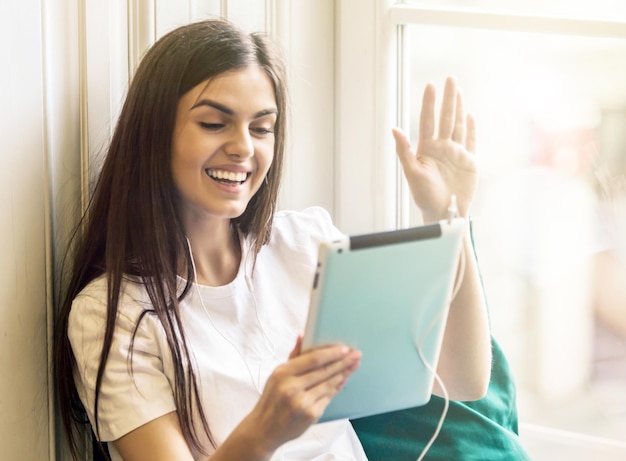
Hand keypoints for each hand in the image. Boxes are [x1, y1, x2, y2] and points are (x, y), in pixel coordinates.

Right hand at [240, 337, 360, 454]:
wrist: (265, 429)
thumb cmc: (272, 399)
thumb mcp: (276, 375)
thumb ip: (293, 356)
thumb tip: (303, 335)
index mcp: (282, 373)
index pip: (313, 359)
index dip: (331, 353)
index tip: (344, 348)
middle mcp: (292, 388)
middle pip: (324, 371)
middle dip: (343, 362)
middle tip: (357, 355)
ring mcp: (302, 403)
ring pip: (329, 384)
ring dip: (344, 374)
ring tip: (354, 365)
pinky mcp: (311, 415)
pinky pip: (328, 397)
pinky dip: (337, 388)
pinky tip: (343, 380)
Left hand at [393, 76, 477, 221]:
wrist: (443, 213)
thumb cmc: (424, 196)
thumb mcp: (412, 173)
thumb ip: (404, 150)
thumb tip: (394, 129)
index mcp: (427, 149)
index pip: (429, 120)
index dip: (429, 103)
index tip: (430, 85)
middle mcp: (442, 148)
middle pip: (446, 118)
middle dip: (448, 98)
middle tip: (450, 78)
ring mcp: (456, 153)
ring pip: (458, 125)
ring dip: (459, 107)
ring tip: (458, 90)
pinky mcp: (469, 162)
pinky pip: (471, 141)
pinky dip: (472, 128)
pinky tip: (470, 115)